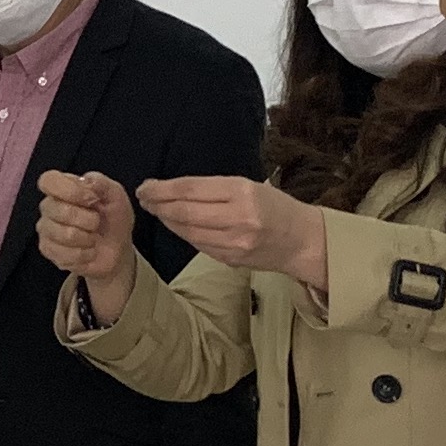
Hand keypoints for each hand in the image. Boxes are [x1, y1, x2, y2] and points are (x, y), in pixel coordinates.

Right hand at [35, 171, 140, 304]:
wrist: (117, 249)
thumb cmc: (113, 219)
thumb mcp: (116, 196)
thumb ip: (101, 183)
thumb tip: (85, 180)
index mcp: (63, 187)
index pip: (48, 181)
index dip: (70, 190)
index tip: (91, 199)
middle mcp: (49, 206)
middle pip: (56, 210)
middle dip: (87, 219)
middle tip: (97, 223)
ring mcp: (46, 229)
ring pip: (64, 234)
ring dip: (88, 238)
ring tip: (93, 238)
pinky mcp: (47, 249)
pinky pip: (64, 254)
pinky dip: (84, 254)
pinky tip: (88, 251)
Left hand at [134, 174, 334, 296]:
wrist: (301, 240)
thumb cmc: (274, 207)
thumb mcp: (249, 186)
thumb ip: (214, 189)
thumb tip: (172, 190)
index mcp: (242, 192)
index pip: (191, 189)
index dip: (163, 189)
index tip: (145, 186)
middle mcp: (238, 218)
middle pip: (184, 212)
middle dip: (158, 205)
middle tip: (144, 199)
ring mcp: (234, 243)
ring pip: (187, 232)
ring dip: (167, 221)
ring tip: (156, 210)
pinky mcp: (231, 260)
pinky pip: (198, 245)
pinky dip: (183, 234)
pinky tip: (177, 225)